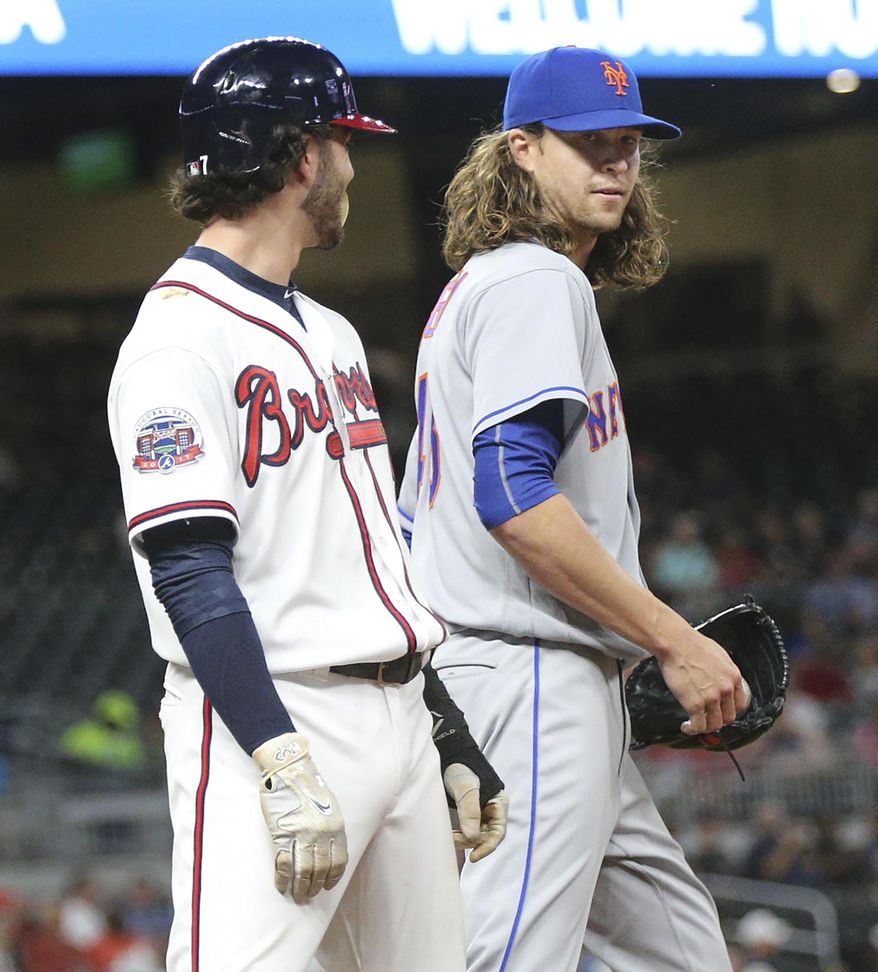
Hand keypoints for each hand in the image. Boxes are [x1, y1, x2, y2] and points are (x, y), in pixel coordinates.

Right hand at [252, 732, 346, 901]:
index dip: (332, 877)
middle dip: (315, 886)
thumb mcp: (330, 804)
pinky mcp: (282, 834)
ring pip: (303, 871)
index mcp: (336, 826)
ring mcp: (301, 835)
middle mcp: (321, 833)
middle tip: (309, 895)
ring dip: (300, 887)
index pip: (338, 861)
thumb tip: (332, 847)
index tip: (326, 885)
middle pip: (320, 870)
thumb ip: (332, 826)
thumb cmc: (309, 785)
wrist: (289, 769)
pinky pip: (283, 863)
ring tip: (297, 894)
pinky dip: (283, 878)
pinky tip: (282, 885)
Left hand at [443, 762, 508, 861]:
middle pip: (486, 835)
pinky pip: (469, 828)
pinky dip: (460, 833)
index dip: (487, 847)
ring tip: (449, 836)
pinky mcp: (471, 812)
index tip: (474, 858)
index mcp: (499, 803)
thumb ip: (470, 811)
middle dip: (470, 842)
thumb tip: (472, 838)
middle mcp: (493, 809)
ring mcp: (482, 811)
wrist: (448, 755)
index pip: (498, 832)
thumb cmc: (460, 767)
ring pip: (476, 834)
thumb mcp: (465, 788)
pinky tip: (450, 833)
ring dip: (464, 838)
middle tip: (452, 839)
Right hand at [656, 628, 750, 736]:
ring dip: (704, 727)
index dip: (730, 711)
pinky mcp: (695, 704)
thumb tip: (721, 678)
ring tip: (695, 724)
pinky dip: (692, 729)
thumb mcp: (719, 655)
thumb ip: (724, 671)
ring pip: (714, 724)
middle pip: (729, 717)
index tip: (722, 712)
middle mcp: (726, 689)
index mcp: (734, 677)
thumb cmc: (692, 644)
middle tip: (707, 719)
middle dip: (717, 720)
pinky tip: (686, 726)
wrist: (676, 643)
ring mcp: (711, 698)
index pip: (740, 704)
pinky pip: (698, 725)